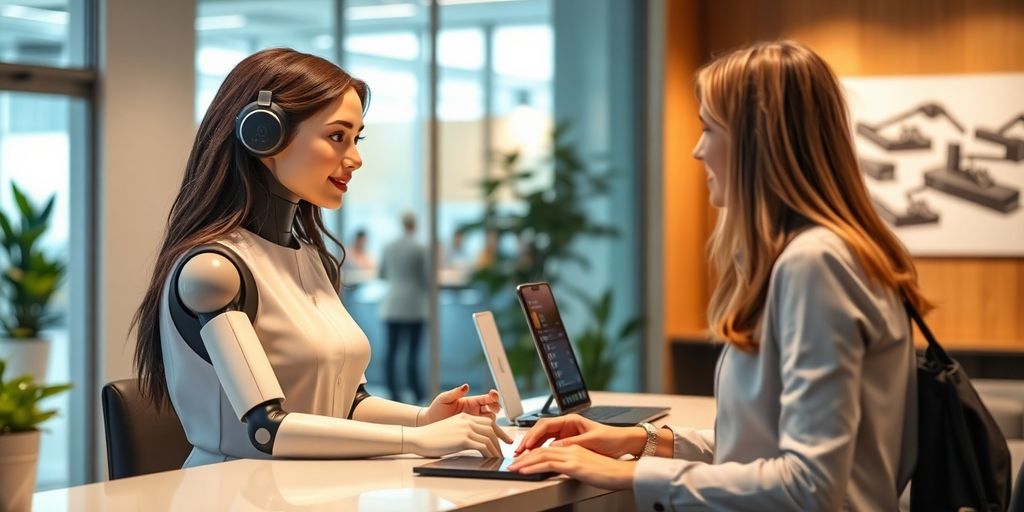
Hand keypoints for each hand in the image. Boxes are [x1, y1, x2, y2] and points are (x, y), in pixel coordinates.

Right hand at [404, 413, 506, 457]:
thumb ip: (465, 433)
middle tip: (503, 452)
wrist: (419, 438)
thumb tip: (476, 444)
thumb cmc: (432, 438)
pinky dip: (490, 453)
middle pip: (491, 429)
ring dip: (496, 449)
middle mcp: (467, 420)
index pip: (488, 422)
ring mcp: (466, 428)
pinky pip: (483, 446)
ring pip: (489, 438)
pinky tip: (490, 459)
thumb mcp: (452, 430)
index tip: (505, 440)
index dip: (499, 431)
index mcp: (465, 416)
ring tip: (498, 458)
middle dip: (500, 441)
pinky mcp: (464, 438)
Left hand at [421, 384, 512, 445]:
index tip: (493, 395)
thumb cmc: (436, 410)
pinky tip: (491, 437)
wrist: (429, 425)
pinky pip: (485, 434)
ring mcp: (476, 423)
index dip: (492, 396)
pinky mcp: (474, 433)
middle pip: (493, 409)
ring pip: (491, 422)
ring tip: (493, 423)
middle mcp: (476, 412)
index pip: (487, 398)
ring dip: (495, 423)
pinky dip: (490, 435)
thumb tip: (466, 386)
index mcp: (472, 402)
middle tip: (494, 409)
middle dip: (496, 408)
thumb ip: (455, 392)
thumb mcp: (444, 399)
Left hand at [508, 445, 636, 489]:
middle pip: (541, 449)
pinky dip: (533, 467)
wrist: (622, 472)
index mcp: (574, 447)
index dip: (532, 453)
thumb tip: (561, 470)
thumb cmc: (609, 471)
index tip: (522, 460)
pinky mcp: (573, 464)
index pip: (548, 448)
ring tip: (513, 468)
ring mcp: (571, 455)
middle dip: (524, 457)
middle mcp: (571, 448)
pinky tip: (525, 471)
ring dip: (524, 462)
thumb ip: (573, 464)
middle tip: (512, 464)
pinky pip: (548, 463)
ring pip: (541, 454)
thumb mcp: (587, 466)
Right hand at [514, 414, 645, 458]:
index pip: (546, 425)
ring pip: (543, 438)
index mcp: (571, 420)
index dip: (534, 435)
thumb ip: (572, 443)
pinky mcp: (567, 442)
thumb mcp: (591, 440)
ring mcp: (566, 433)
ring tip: (523, 455)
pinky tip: (535, 456)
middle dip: (529, 440)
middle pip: (541, 430)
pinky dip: (540, 450)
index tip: (527, 444)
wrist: (623, 442)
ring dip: (533, 445)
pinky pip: (549, 444)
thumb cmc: (611, 437)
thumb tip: (555, 446)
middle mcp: (566, 425)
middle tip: (519, 451)